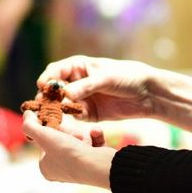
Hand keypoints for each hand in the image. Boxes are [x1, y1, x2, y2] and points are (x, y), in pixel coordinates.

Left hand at [22, 110, 114, 188]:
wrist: (98, 165)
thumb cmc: (68, 152)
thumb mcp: (43, 136)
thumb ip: (30, 125)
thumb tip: (26, 114)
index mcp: (47, 168)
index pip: (43, 142)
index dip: (48, 129)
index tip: (54, 121)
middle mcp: (61, 170)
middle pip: (62, 139)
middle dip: (69, 131)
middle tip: (73, 131)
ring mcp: (79, 168)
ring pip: (79, 140)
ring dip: (83, 133)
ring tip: (85, 135)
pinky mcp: (95, 163)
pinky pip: (93, 143)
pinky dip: (95, 135)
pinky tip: (95, 133)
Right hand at [38, 55, 156, 122]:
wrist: (148, 94)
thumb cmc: (126, 76)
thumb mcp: (105, 78)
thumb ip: (85, 86)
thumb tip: (65, 94)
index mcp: (78, 66)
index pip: (56, 71)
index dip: (47, 78)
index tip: (43, 86)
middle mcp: (76, 82)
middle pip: (55, 90)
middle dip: (48, 98)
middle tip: (43, 106)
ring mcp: (82, 98)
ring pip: (62, 105)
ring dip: (57, 111)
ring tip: (52, 118)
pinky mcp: (89, 114)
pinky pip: (75, 117)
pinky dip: (69, 121)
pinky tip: (66, 125)